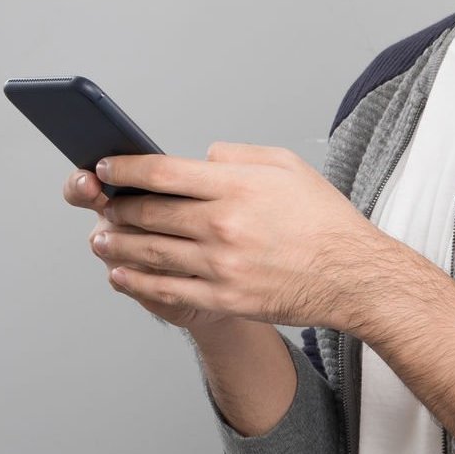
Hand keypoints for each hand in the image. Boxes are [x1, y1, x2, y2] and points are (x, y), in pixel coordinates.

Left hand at [66, 143, 390, 331]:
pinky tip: (120, 275)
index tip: (106, 167)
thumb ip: (237, 155)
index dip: (124, 169)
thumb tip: (199, 159)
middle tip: (101, 203)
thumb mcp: (288, 166)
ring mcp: (221, 265)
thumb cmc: (324, 219)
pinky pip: (166, 290)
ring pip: (149, 252)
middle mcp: (224, 224)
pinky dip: (135, 282)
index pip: (161, 172)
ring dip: (116, 244)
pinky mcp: (224, 297)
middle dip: (115, 206)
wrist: (354, 276)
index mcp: (237, 186)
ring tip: (100, 238)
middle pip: (147, 213)